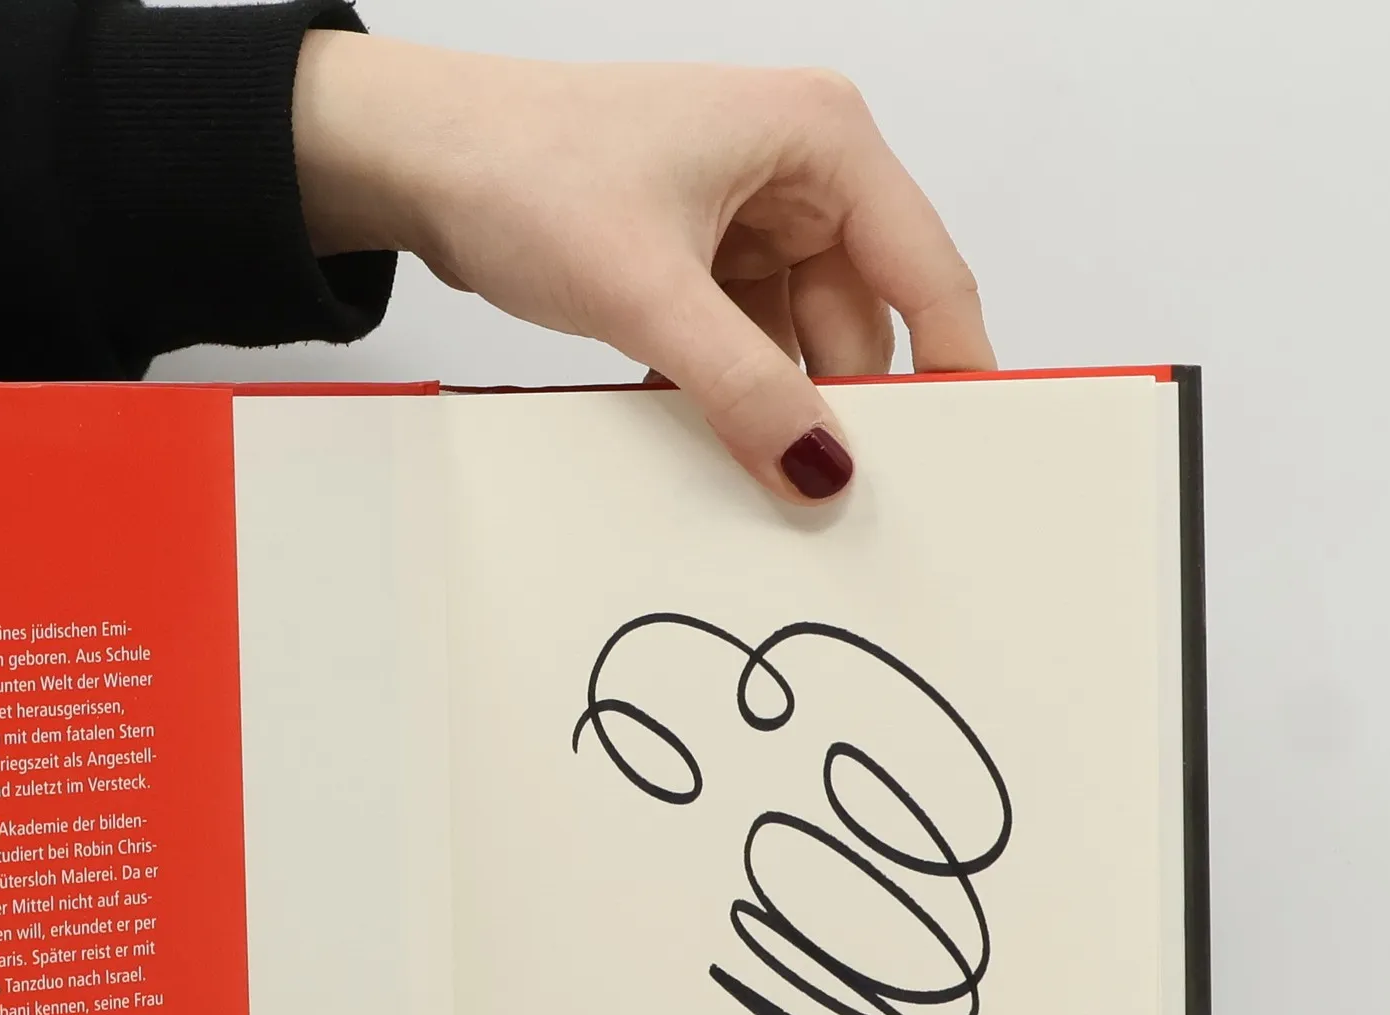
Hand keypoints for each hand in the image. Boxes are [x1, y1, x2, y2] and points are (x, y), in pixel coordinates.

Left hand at [294, 36, 993, 500]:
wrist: (419, 160)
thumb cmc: (527, 171)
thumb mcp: (648, 293)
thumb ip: (744, 388)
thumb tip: (823, 471)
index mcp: (821, 141)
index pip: (925, 270)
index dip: (953, 367)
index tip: (970, 456)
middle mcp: (799, 172)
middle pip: (860, 319)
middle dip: (840, 404)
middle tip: (832, 498)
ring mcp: (746, 218)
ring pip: (795, 342)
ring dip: (771, 406)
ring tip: (752, 472)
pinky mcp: (696, 258)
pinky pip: (742, 345)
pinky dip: (726, 392)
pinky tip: (701, 435)